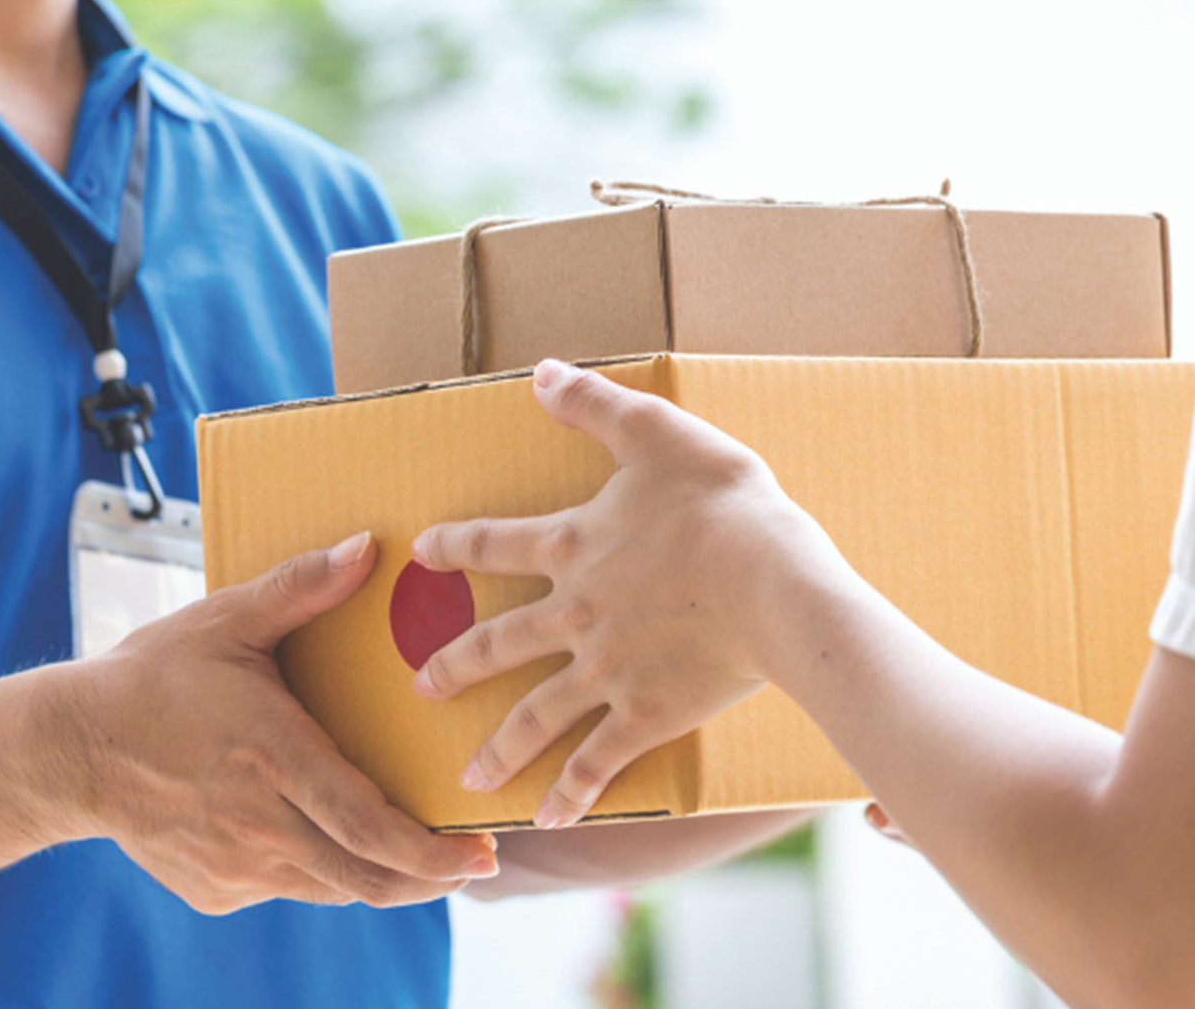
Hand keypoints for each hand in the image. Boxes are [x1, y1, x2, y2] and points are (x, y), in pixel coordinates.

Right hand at [61, 533, 498, 913]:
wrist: (67, 749)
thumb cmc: (151, 678)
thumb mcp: (225, 622)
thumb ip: (300, 588)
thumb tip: (369, 546)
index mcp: (273, 758)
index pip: (368, 827)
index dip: (431, 853)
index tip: (480, 854)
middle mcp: (258, 824)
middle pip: (365, 878)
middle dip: (429, 878)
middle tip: (472, 862)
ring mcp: (235, 866)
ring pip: (333, 888)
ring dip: (379, 875)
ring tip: (414, 850)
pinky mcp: (215, 891)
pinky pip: (288, 886)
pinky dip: (319, 868)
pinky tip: (323, 833)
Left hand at [410, 359, 847, 829]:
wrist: (773, 587)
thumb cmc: (724, 504)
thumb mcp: (658, 433)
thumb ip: (595, 405)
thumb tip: (540, 373)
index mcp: (573, 545)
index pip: (494, 544)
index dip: (455, 546)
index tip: (421, 553)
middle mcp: (573, 614)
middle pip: (498, 643)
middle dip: (456, 666)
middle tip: (423, 688)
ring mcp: (605, 672)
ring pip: (535, 715)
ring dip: (499, 747)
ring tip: (468, 778)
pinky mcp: (645, 715)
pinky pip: (597, 762)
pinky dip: (572, 794)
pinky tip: (549, 820)